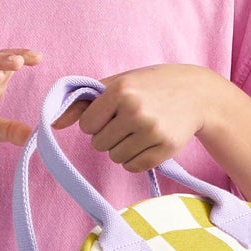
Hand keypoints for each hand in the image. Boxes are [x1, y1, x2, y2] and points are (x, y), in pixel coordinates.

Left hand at [49, 64, 226, 175]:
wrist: (198, 94)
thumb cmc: (151, 86)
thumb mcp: (119, 84)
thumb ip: (84, 102)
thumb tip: (53, 122)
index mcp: (121, 90)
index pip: (86, 126)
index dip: (97, 122)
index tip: (112, 112)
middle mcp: (135, 110)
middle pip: (99, 144)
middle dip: (109, 136)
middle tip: (129, 121)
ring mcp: (152, 131)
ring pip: (115, 157)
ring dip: (122, 148)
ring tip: (140, 130)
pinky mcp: (165, 149)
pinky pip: (133, 167)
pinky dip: (136, 159)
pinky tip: (148, 142)